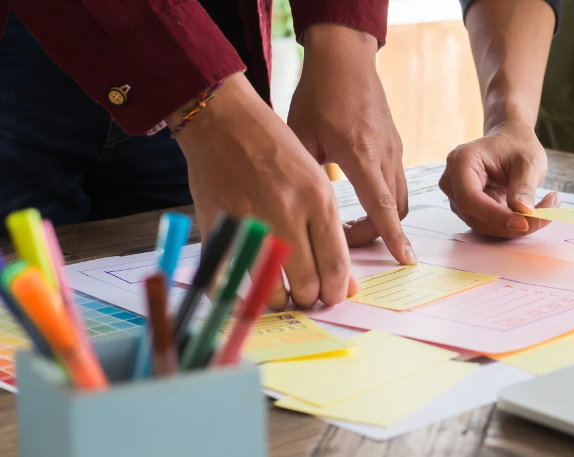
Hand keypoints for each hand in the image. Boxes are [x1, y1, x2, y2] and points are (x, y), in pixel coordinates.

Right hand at [167, 73, 357, 309]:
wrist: (224, 120)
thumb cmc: (274, 148)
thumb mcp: (314, 180)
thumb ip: (329, 231)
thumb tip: (344, 282)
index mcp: (318, 199)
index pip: (335, 266)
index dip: (336, 291)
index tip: (332, 296)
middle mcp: (287, 213)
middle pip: (307, 284)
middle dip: (310, 299)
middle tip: (305, 296)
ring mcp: (251, 222)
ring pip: (270, 290)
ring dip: (277, 301)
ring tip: (279, 294)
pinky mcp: (218, 227)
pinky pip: (227, 281)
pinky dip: (236, 296)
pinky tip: (244, 294)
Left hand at [287, 24, 416, 264]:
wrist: (345, 58)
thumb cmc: (319, 93)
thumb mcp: (300, 135)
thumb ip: (304, 175)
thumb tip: (297, 211)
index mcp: (361, 155)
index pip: (383, 206)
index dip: (394, 236)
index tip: (405, 259)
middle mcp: (385, 155)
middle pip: (395, 210)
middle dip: (375, 233)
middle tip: (343, 239)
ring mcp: (395, 149)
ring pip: (400, 197)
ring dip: (382, 217)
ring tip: (350, 221)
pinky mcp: (395, 144)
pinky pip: (396, 181)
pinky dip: (384, 199)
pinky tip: (359, 195)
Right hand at [438, 120, 559, 236]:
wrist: (509, 142)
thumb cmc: (516, 146)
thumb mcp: (528, 161)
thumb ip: (524, 187)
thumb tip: (524, 214)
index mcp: (461, 162)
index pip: (470, 198)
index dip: (495, 215)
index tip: (524, 222)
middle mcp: (451, 182)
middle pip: (475, 216)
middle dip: (509, 223)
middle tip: (546, 216)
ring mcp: (457, 197)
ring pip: (482, 225)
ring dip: (513, 226)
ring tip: (544, 209)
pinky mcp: (467, 209)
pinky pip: (487, 225)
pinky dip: (510, 224)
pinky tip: (529, 212)